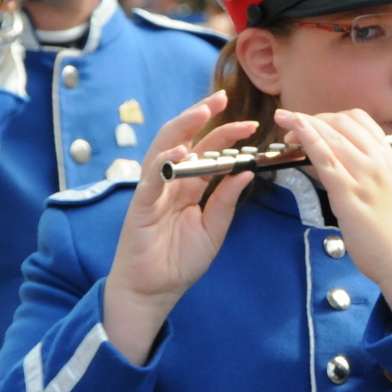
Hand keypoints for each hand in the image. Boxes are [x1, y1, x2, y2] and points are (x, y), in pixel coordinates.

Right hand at [103, 93, 256, 363]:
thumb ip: (226, 200)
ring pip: (164, 150)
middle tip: (221, 99)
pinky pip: (151, 181)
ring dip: (182, 129)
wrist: (153, 292)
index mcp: (189, 187)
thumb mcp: (213, 229)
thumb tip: (247, 172)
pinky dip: (163, 163)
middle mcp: (170, 183)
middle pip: (184, 140)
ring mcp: (153, 192)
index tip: (250, 125)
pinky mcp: (141, 208)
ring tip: (201, 111)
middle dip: (200, 117)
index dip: (225, 135)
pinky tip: (179, 151)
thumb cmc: (179, 261)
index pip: (207, 152)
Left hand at [276, 109, 391, 324]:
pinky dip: (307, 139)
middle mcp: (378, 160)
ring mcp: (364, 175)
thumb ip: (367, 171)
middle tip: (291, 127)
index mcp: (388, 156)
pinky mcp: (349, 193)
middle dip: (312, 119)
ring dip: (302, 125)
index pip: (357, 119)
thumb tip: (339, 162)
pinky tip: (294, 133)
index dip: (329, 117)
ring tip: (284, 126)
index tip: (313, 124)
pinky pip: (324, 158)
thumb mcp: (387, 188)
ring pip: (330, 135)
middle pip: (340, 122)